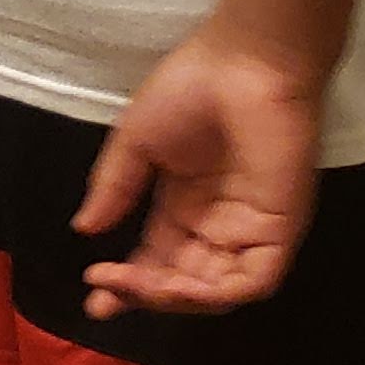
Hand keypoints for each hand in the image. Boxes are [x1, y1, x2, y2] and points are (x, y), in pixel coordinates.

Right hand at [70, 22, 325, 319]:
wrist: (242, 64)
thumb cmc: (190, 90)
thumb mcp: (136, 142)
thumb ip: (115, 189)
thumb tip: (84, 230)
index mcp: (185, 206)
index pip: (157, 258)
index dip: (127, 284)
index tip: (94, 299)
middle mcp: (218, 225)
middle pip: (182, 282)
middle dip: (143, 294)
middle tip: (107, 288)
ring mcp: (250, 229)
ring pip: (216, 290)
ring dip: (174, 299)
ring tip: (137, 285)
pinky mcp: (280, 228)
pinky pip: (253, 280)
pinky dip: (216, 293)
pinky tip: (178, 285)